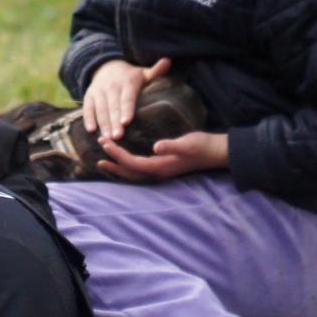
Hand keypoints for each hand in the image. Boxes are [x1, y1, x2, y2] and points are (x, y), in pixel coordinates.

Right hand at [82, 56, 170, 140]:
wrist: (107, 66)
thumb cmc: (131, 76)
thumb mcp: (143, 73)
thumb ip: (156, 71)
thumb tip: (168, 61)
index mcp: (127, 83)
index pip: (127, 98)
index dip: (126, 110)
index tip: (126, 122)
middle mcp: (112, 87)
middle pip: (113, 107)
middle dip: (114, 122)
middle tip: (117, 137)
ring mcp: (99, 91)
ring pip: (100, 109)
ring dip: (103, 124)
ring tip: (107, 138)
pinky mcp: (89, 96)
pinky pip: (88, 108)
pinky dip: (88, 118)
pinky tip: (91, 130)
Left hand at [96, 131, 229, 182]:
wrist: (216, 153)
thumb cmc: (202, 146)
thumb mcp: (187, 143)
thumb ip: (172, 146)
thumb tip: (156, 146)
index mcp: (160, 166)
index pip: (132, 163)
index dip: (117, 154)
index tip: (105, 142)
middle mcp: (158, 173)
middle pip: (129, 172)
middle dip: (113, 162)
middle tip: (99, 148)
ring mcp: (161, 172)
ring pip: (133, 174)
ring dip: (118, 167)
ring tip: (103, 160)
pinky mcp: (164, 167)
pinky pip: (140, 170)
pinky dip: (128, 166)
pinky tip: (125, 160)